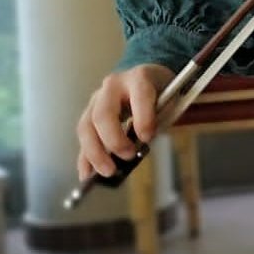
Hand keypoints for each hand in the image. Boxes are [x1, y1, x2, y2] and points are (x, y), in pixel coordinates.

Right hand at [76, 64, 171, 180]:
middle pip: (103, 114)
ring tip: (108, 171)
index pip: (140, 95)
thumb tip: (143, 143)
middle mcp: (113, 86)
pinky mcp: (89, 115)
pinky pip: (83, 138)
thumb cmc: (160, 91)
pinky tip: (87, 175)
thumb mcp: (170, 98)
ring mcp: (97, 100)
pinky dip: (85, 158)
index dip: (143, 117)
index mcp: (139, 78)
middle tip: (128, 156)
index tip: (147, 138)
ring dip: (95, 153)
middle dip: (113, 139)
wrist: (147, 77)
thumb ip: (160, 118)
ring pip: (86, 127)